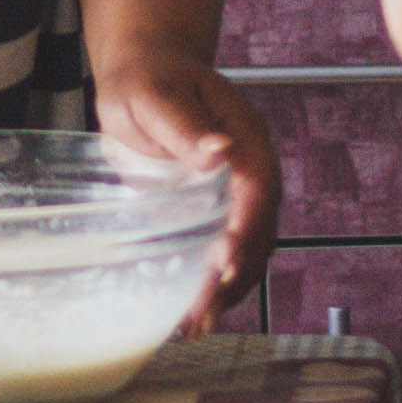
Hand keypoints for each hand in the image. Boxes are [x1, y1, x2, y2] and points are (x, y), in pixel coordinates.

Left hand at [92, 45, 281, 324]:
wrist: (144, 78)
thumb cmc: (148, 80)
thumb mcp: (157, 95)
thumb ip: (184, 125)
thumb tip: (218, 150)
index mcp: (245, 139)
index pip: (257, 190)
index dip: (245, 228)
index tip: (224, 261)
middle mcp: (249, 171)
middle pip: (256, 230)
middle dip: (233, 273)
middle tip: (202, 309)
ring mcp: (235, 195)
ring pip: (246, 250)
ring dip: (225, 290)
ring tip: (196, 325)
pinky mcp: (215, 213)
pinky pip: (224, 252)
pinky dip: (212, 285)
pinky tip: (191, 313)